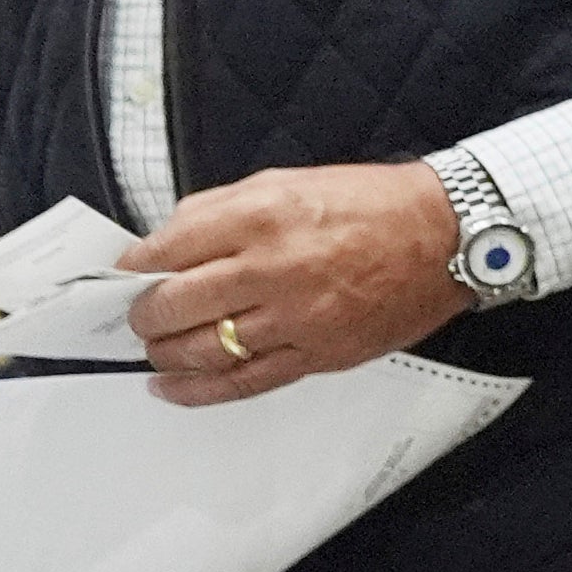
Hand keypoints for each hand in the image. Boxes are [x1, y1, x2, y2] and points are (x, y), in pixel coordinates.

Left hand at [126, 163, 468, 401]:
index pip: (166, 249)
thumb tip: (169, 242)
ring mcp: (296, 317)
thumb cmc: (372, 205)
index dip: (133, 267)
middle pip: (175, 304)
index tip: (126, 274)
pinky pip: (244, 383)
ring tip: (155, 349)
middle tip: (140, 315)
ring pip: (203, 350)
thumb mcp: (286, 180)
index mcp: (261, 215)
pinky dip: (199, 391)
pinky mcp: (317, 354)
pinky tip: (173, 387)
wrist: (445, 236)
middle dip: (144, 314)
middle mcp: (273, 268)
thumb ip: (221, 210)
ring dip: (165, 353)